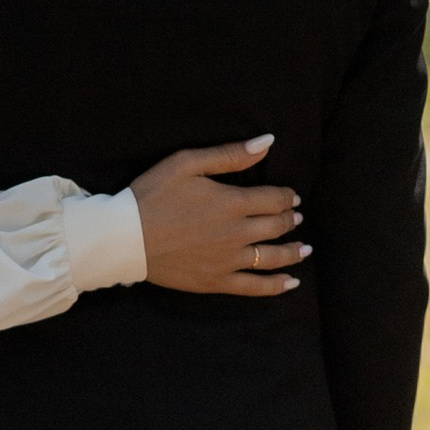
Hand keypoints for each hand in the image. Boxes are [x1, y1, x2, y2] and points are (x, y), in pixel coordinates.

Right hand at [129, 135, 305, 296]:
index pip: (273, 199)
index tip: (290, 196)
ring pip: (272, 257)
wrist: (124, 238)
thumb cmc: (152, 195)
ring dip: (293, 252)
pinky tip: (290, 283)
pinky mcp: (216, 282)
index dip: (286, 197)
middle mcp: (237, 233)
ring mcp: (228, 261)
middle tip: (296, 218)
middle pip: (276, 227)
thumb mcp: (187, 163)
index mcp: (232, 202)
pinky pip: (255, 287)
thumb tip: (268, 142)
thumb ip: (230, 154)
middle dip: (289, 221)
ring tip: (304, 249)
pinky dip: (276, 285)